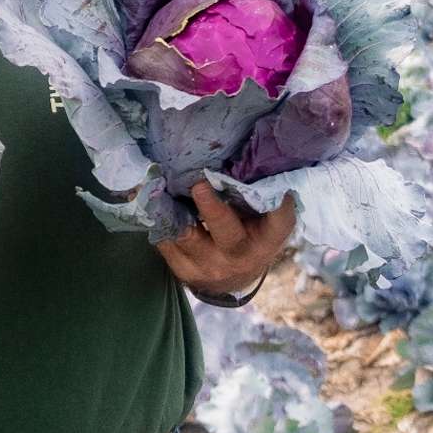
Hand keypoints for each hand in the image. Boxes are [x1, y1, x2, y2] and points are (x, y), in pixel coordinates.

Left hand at [153, 181, 295, 296]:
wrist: (233, 278)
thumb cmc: (250, 234)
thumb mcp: (263, 219)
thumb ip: (256, 194)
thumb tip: (246, 154)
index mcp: (267, 239)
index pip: (280, 220)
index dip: (278, 203)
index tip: (275, 186)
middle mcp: (241, 256)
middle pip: (227, 232)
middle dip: (212, 208)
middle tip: (200, 185)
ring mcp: (211, 267)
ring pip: (187, 236)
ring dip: (172, 209)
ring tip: (161, 185)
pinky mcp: (184, 271)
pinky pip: (167, 243)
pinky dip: (159, 220)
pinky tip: (152, 201)